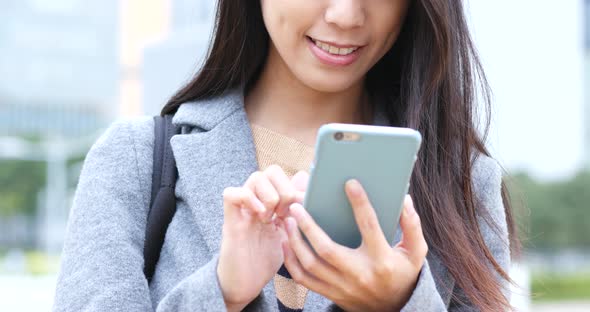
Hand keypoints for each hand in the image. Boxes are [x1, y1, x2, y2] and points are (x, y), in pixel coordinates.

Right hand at [217, 165, 304, 310]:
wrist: (245, 285)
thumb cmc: (266, 260)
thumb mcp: (289, 235)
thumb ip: (298, 214)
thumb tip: (307, 188)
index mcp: (272, 202)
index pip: (287, 175)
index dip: (299, 186)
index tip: (304, 207)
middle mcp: (258, 201)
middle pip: (272, 171)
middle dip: (286, 189)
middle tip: (287, 214)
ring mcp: (243, 209)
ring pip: (256, 177)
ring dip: (270, 196)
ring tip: (273, 218)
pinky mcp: (231, 220)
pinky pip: (232, 194)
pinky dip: (248, 199)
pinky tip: (261, 216)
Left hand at [282, 177, 427, 311]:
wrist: (394, 311)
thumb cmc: (403, 274)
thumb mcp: (416, 252)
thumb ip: (412, 225)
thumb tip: (404, 199)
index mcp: (382, 260)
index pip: (369, 226)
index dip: (360, 203)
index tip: (349, 183)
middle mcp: (360, 274)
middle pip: (327, 249)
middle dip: (308, 226)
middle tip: (296, 206)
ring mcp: (343, 286)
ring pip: (311, 264)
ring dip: (295, 241)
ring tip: (288, 221)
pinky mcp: (331, 293)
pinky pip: (304, 279)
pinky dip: (291, 261)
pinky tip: (287, 242)